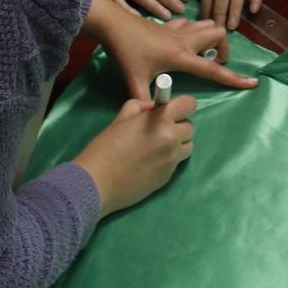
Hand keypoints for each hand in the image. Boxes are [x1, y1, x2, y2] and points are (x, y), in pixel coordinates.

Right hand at [75, 95, 195, 217]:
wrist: (97, 182)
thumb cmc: (106, 146)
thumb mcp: (122, 118)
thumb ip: (142, 107)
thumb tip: (155, 108)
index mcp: (161, 120)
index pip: (189, 105)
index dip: (182, 106)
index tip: (171, 110)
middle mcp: (172, 139)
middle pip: (189, 127)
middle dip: (177, 125)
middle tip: (158, 130)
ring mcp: (172, 160)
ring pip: (186, 146)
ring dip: (176, 144)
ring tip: (155, 148)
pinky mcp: (169, 177)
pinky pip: (176, 162)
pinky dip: (168, 160)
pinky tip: (149, 163)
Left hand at [84, 0, 255, 100]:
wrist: (113, 25)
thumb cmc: (125, 53)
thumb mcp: (134, 82)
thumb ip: (145, 103)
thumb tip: (152, 119)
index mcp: (181, 57)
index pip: (213, 70)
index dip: (233, 78)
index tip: (252, 82)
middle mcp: (185, 40)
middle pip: (219, 35)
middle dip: (223, 49)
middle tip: (213, 64)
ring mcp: (178, 29)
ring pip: (207, 24)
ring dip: (211, 37)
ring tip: (202, 53)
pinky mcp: (168, 25)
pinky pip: (190, 23)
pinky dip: (193, 30)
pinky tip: (183, 40)